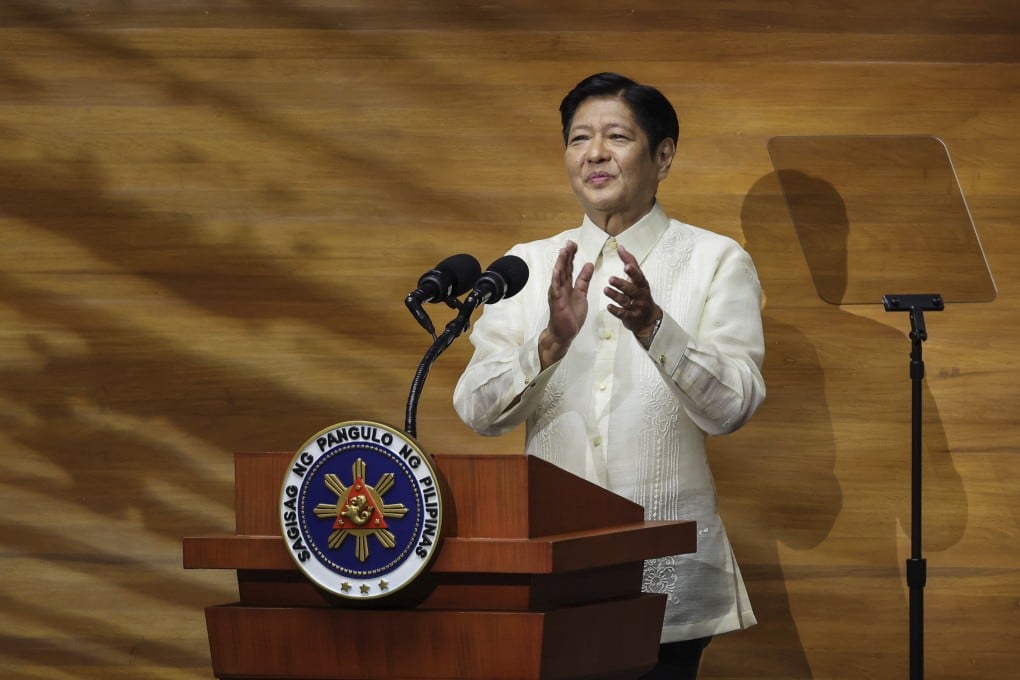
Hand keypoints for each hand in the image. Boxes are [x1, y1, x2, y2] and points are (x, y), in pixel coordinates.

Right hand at [540, 240, 593, 367]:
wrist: (565, 334)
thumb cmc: (571, 315)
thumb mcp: (582, 294)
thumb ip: (584, 280)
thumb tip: (588, 264)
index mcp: (567, 285)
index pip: (568, 267)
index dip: (571, 256)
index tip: (574, 245)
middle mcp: (560, 287)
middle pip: (563, 268)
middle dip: (566, 255)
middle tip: (570, 243)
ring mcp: (557, 294)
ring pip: (558, 276)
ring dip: (560, 263)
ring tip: (563, 252)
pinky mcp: (556, 303)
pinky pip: (556, 289)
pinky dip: (556, 280)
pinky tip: (557, 271)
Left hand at [606, 244, 661, 336]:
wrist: (649, 319)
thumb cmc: (641, 295)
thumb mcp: (639, 278)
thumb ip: (630, 262)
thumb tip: (620, 247)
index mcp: (642, 284)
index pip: (638, 276)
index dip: (633, 271)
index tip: (627, 266)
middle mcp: (640, 295)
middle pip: (631, 289)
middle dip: (621, 284)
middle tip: (611, 279)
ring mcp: (636, 307)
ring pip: (625, 301)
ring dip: (615, 295)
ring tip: (606, 290)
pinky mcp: (631, 318)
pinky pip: (623, 314)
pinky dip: (616, 310)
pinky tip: (609, 307)